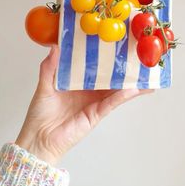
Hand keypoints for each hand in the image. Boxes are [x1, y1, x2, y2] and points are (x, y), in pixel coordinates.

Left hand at [16, 45, 153, 164]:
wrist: (39, 139)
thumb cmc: (40, 114)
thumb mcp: (44, 86)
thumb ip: (49, 68)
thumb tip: (55, 47)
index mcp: (76, 83)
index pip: (94, 68)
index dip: (104, 58)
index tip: (114, 46)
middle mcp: (88, 92)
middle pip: (109, 78)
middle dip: (122, 70)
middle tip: (136, 57)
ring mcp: (94, 103)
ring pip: (115, 91)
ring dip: (130, 83)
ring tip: (145, 74)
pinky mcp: (96, 114)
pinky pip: (111, 103)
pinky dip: (122, 96)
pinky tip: (133, 89)